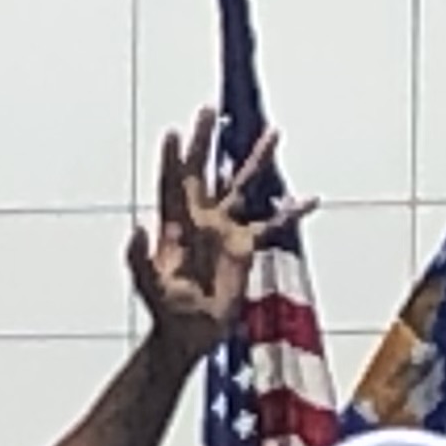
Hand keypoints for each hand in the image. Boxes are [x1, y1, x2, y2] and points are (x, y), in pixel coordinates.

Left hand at [130, 104, 298, 359]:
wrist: (189, 335)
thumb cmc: (167, 313)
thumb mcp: (149, 288)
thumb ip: (139, 261)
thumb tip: (135, 230)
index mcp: (175, 225)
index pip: (172, 184)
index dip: (171, 159)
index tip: (173, 132)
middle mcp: (200, 220)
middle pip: (203, 171)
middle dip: (204, 142)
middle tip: (207, 110)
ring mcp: (224, 231)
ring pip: (242, 186)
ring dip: (255, 160)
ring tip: (273, 132)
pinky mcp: (245, 249)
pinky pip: (273, 225)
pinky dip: (291, 213)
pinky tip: (310, 200)